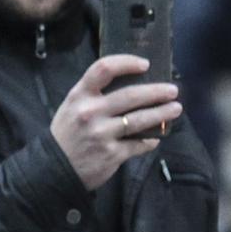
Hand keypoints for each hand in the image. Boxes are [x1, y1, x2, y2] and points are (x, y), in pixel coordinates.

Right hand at [50, 56, 182, 190]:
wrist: (54, 169)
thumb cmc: (67, 134)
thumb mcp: (72, 107)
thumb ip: (94, 95)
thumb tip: (133, 84)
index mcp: (79, 95)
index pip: (104, 68)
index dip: (127, 62)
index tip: (145, 64)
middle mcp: (91, 112)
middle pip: (130, 95)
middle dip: (156, 91)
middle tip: (172, 90)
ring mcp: (102, 134)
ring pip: (140, 119)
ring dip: (162, 113)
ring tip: (175, 108)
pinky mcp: (112, 154)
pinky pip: (138, 144)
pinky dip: (150, 140)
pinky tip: (156, 138)